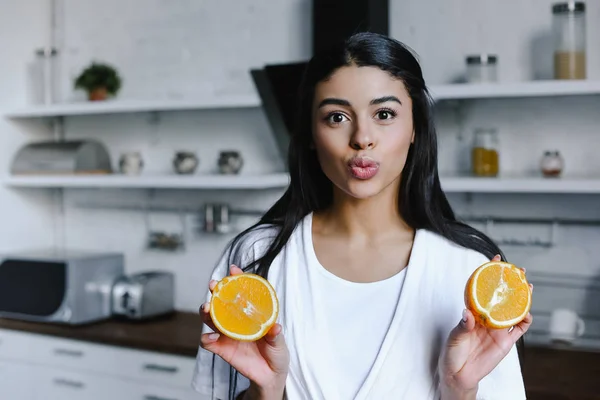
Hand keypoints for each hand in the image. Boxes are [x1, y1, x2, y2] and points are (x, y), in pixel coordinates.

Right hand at [200, 265, 289, 397]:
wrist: (271, 375)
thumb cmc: (276, 352)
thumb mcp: (279, 342)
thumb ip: (275, 335)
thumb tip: (275, 327)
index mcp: (250, 312)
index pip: (242, 292)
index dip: (236, 279)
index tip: (233, 269)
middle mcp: (236, 319)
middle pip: (221, 301)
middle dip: (215, 291)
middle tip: (213, 285)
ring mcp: (227, 333)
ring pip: (210, 317)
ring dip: (205, 310)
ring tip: (207, 308)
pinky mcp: (221, 348)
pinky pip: (208, 341)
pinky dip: (206, 338)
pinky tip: (211, 336)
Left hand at [439, 255, 532, 398]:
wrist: (459, 374)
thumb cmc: (452, 352)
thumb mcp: (455, 337)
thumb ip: (464, 326)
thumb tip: (468, 313)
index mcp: (473, 311)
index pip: (481, 289)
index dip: (488, 274)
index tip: (495, 259)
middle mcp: (487, 318)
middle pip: (501, 297)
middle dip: (511, 283)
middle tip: (520, 272)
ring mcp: (497, 329)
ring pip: (513, 310)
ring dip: (522, 299)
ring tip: (529, 288)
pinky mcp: (506, 342)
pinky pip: (519, 330)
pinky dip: (525, 321)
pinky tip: (527, 314)